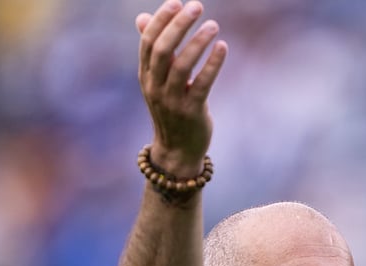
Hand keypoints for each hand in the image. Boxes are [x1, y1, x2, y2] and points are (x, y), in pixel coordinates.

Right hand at [135, 1, 227, 174]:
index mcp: (146, 76)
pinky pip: (201, 84)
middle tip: (197, 6)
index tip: (176, 2)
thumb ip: (154, 51)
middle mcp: (155, 87)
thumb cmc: (171, 110)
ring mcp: (172, 101)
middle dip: (179, 25)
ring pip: (181, 66)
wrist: (177, 151)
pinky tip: (222, 47)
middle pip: (163, 50)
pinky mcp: (192, 112)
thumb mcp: (158, 81)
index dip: (161, 20)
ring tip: (213, 25)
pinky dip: (212, 64)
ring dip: (198, 42)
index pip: (148, 42)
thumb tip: (143, 17)